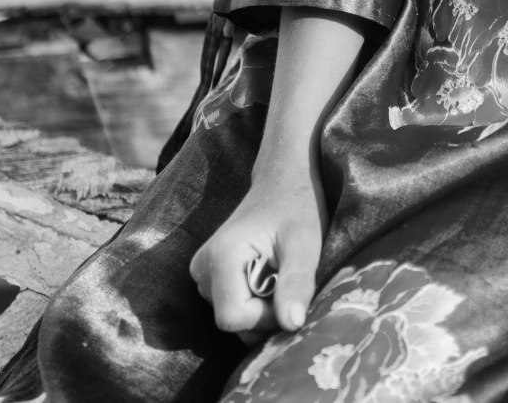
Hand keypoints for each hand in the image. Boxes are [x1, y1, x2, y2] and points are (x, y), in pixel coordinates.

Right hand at [189, 171, 324, 340]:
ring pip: (233, 316)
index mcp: (221, 257)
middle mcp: (202, 269)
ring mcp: (202, 274)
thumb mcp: (305, 242)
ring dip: (262, 309)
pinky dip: (256, 303)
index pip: (233, 318)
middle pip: (232, 321)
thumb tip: (292, 325)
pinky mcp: (210, 277)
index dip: (266, 317)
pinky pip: (232, 306)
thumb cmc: (297, 207)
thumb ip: (297, 282)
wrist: (282, 183)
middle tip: (289, 283)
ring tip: (280, 277)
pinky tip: (270, 280)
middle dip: (266, 315)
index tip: (290, 293)